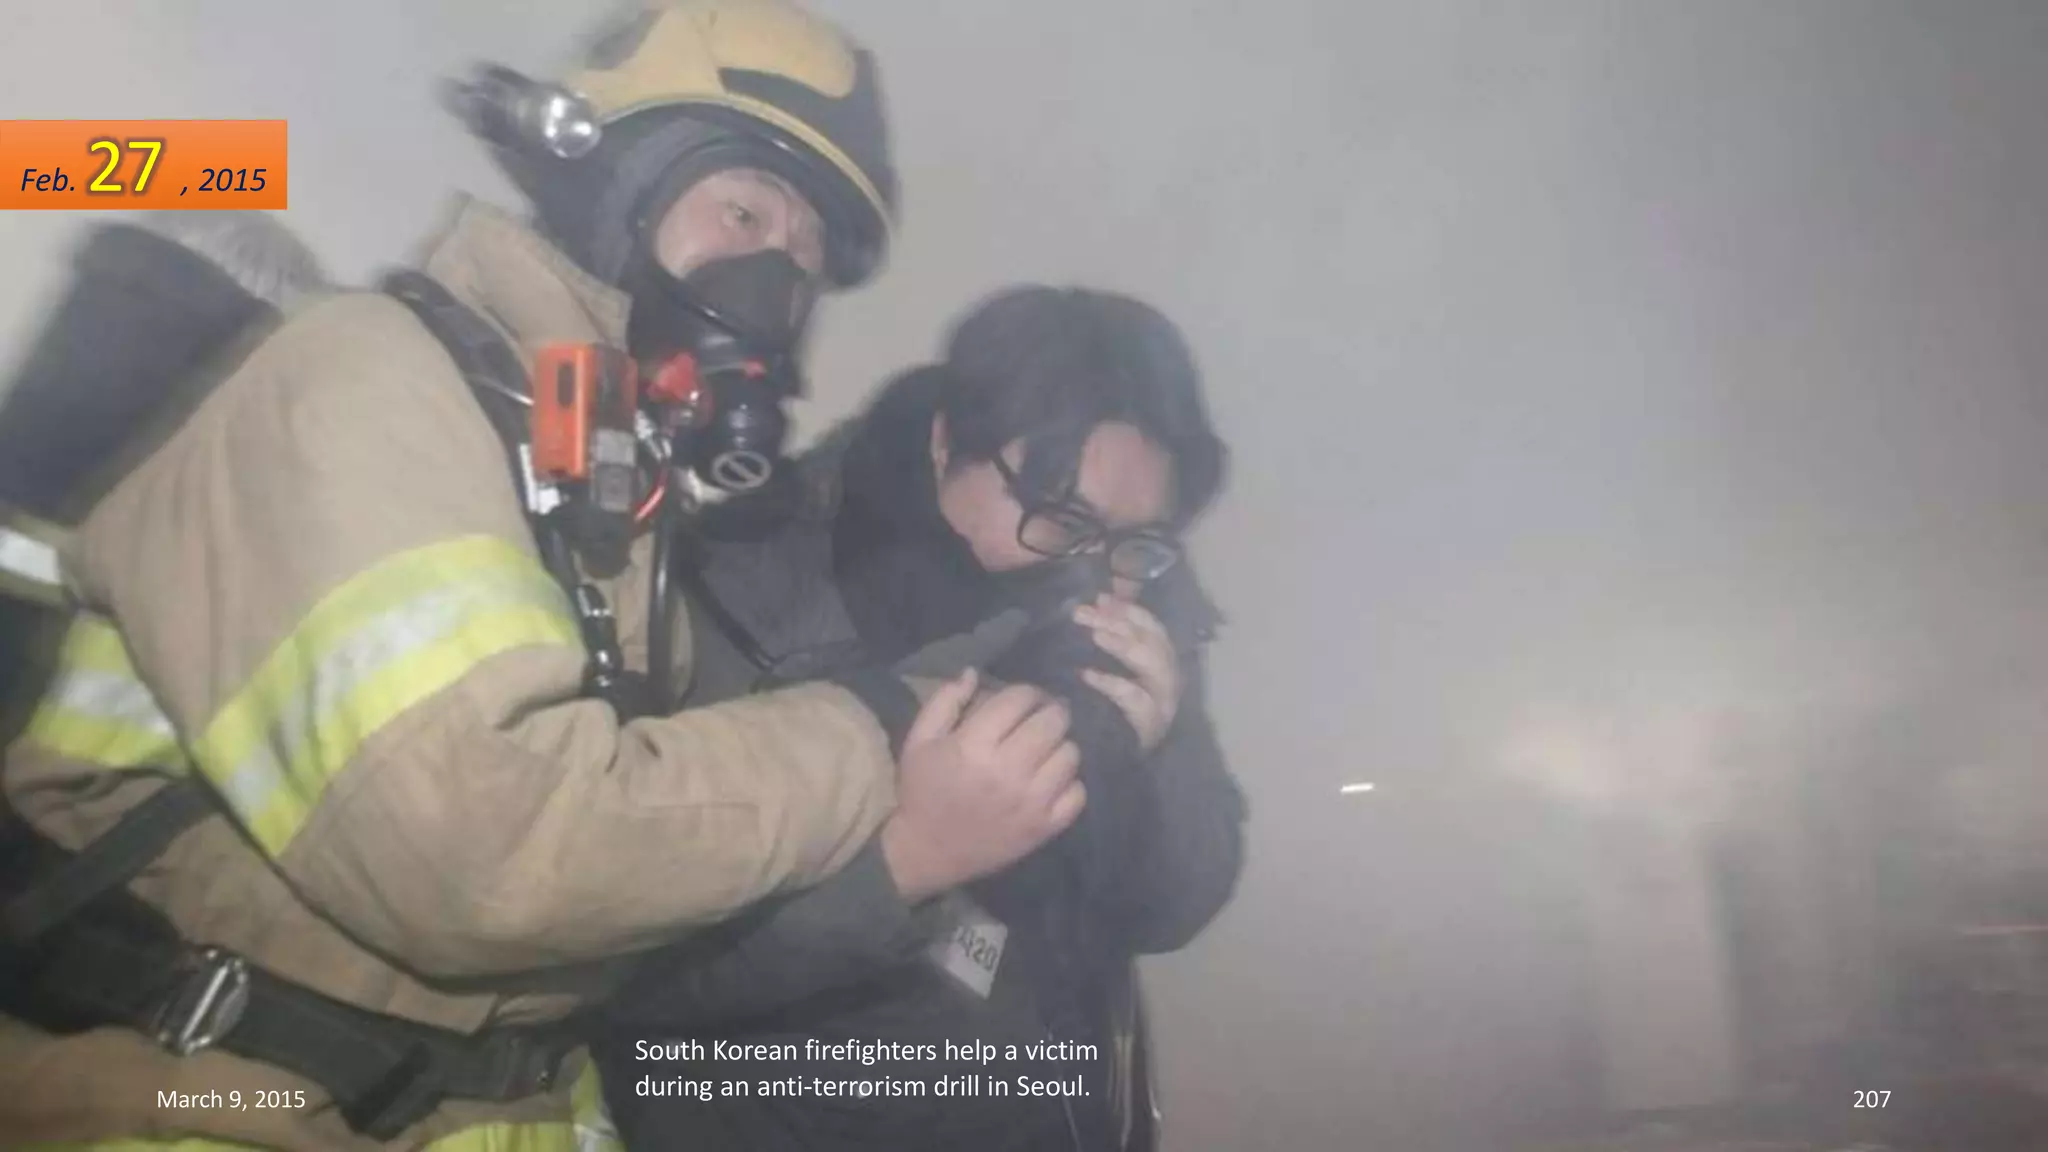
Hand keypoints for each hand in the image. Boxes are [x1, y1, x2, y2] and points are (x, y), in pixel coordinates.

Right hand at [880, 669, 1085, 901]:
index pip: (1020, 699)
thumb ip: (945, 701)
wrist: (926, 852)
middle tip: (1041, 718)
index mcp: (975, 746)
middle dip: (1050, 712)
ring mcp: (1031, 802)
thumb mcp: (919, 741)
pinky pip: (1078, 794)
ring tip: (1045, 749)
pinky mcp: (1044, 828)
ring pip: (1071, 754)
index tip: (1023, 699)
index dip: (1026, 692)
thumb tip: (975, 673)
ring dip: (1060, 745)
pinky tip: (1051, 780)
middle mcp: (1009, 771)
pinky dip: (1070, 783)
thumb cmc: (922, 791)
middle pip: (1054, 721)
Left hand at [1075, 595, 1181, 753]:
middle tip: (1085, 615)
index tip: (1101, 599)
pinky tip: (1087, 675)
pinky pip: (1136, 700)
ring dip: (1124, 646)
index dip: (1129, 610)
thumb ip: (1107, 635)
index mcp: (1159, 664)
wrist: (1104, 764)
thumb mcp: (1104, 668)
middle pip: (1153, 642)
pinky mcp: (1151, 727)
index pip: (1153, 627)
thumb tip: (1100, 599)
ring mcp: (1163, 704)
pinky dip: (1112, 684)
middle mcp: (1167, 681)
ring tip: (1096, 636)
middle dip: (1119, 624)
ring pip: (1154, 666)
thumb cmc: (1101, 711)